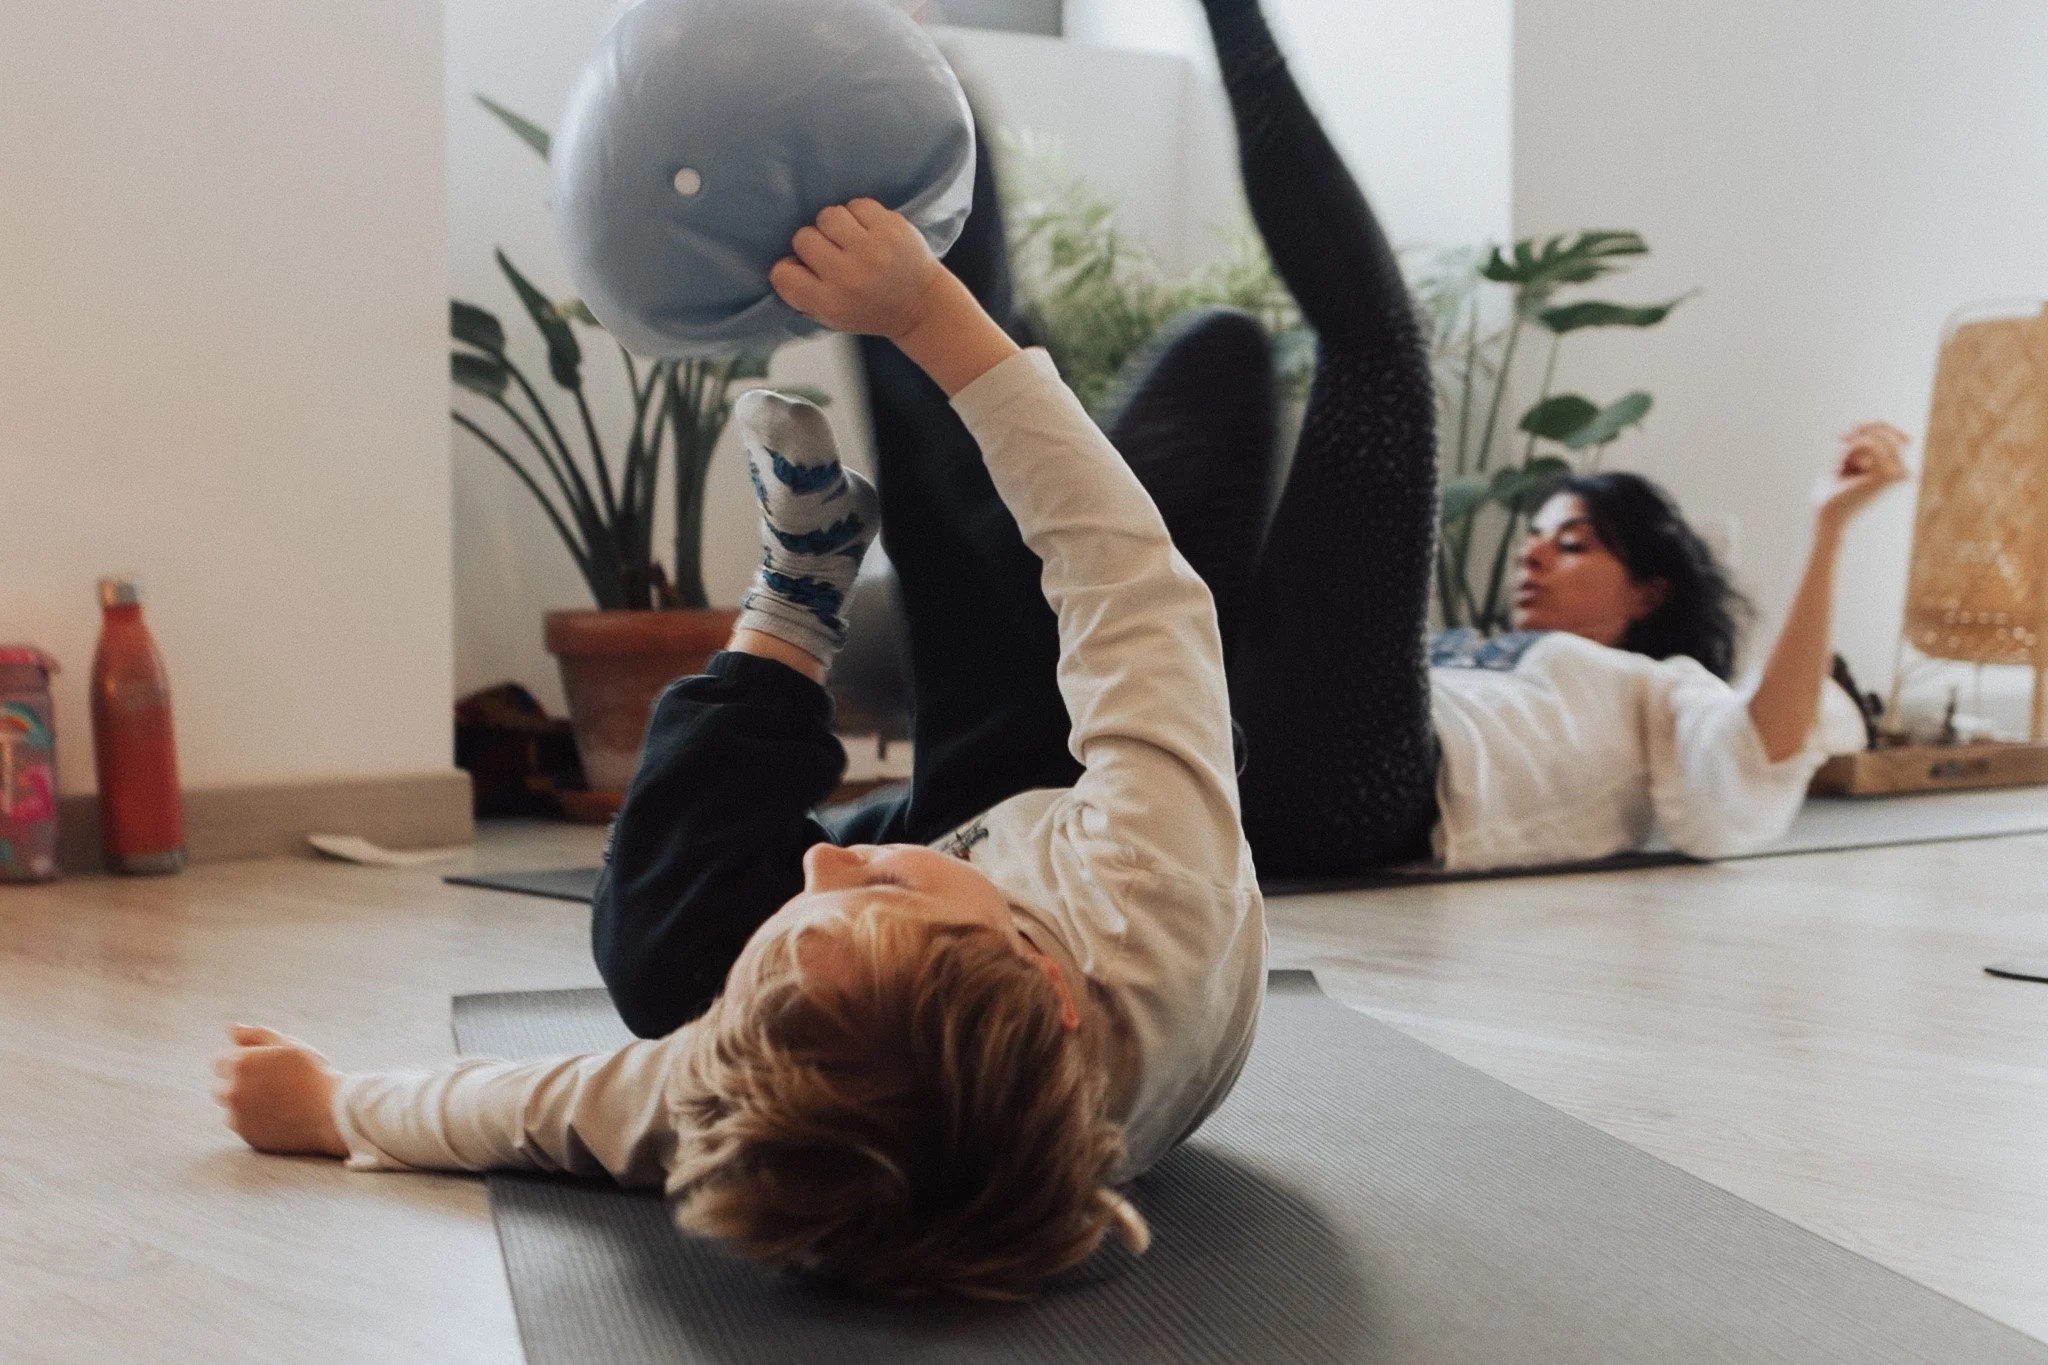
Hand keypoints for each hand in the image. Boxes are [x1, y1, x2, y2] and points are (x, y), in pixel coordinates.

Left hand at [213, 1024, 347, 1157]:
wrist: (332, 1113)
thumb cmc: (314, 1074)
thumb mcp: (289, 1045)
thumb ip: (255, 1035)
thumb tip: (230, 1029)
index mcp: (241, 1064)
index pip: (220, 1060)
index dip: (244, 1060)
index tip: (266, 1065)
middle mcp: (232, 1091)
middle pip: (221, 1084)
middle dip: (238, 1081)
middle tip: (272, 1082)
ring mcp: (238, 1116)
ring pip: (230, 1106)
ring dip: (243, 1101)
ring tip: (275, 1099)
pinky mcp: (246, 1135)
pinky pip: (240, 1124)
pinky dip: (252, 1119)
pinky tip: (277, 1114)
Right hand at [768, 199, 944, 339]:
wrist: (921, 306)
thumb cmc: (870, 309)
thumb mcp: (832, 317)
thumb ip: (804, 293)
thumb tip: (784, 260)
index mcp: (829, 303)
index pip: (782, 273)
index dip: (789, 268)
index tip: (804, 270)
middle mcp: (848, 277)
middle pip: (803, 238)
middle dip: (814, 243)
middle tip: (833, 254)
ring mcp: (871, 250)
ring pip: (828, 216)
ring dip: (835, 225)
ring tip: (850, 239)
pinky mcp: (890, 229)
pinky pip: (856, 205)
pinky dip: (859, 215)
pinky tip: (869, 231)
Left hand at [1816, 421, 1909, 530]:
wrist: (1826, 511)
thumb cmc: (1833, 488)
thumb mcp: (1847, 457)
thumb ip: (1858, 440)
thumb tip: (1858, 427)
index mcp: (1900, 468)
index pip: (1891, 432)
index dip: (1870, 426)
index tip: (1848, 434)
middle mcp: (1904, 471)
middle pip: (1885, 430)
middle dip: (1859, 433)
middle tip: (1841, 444)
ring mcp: (1898, 473)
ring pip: (1873, 438)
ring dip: (1850, 449)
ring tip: (1843, 468)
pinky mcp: (1886, 475)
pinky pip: (1868, 445)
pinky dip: (1849, 452)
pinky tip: (1843, 470)